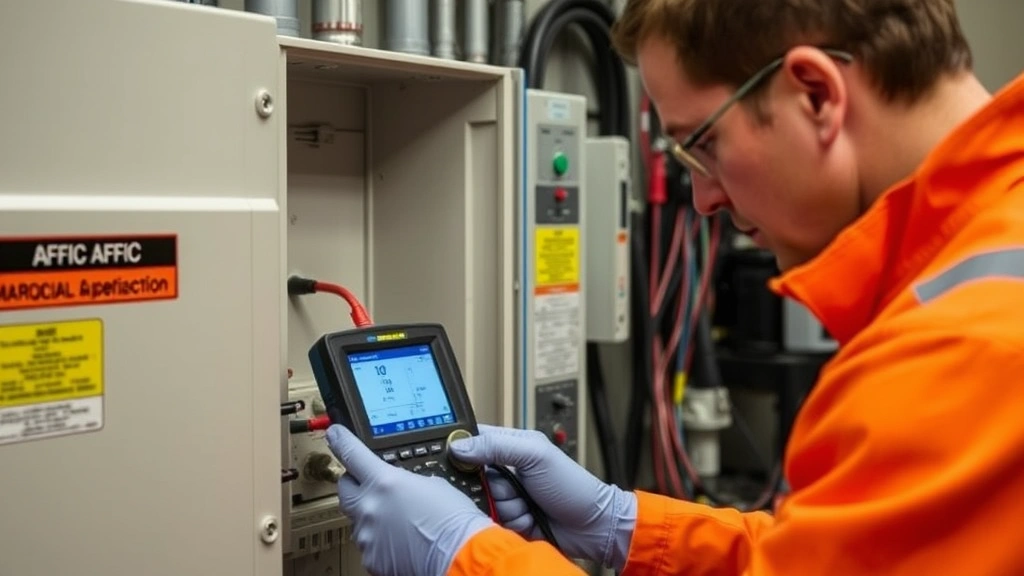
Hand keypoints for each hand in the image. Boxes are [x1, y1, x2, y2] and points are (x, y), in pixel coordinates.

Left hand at [326, 425, 494, 575]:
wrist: (460, 553)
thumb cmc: (452, 519)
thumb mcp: (432, 484)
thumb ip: (404, 481)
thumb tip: (399, 487)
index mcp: (384, 481)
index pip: (351, 454)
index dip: (341, 441)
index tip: (335, 435)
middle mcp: (369, 506)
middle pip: (345, 489)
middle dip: (356, 485)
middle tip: (371, 488)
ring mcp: (368, 534)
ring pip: (358, 519)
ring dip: (372, 516)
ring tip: (400, 522)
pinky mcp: (371, 558)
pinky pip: (369, 544)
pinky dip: (380, 541)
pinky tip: (401, 541)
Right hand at [449, 424, 636, 569]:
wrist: (591, 524)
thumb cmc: (572, 484)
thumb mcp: (535, 455)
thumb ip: (496, 445)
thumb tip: (460, 445)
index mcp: (509, 446)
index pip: (472, 441)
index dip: (462, 451)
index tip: (465, 462)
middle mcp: (505, 470)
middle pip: (474, 477)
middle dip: (495, 487)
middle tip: (516, 487)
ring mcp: (507, 496)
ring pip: (484, 502)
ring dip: (508, 506)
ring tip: (529, 504)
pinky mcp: (509, 519)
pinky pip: (495, 521)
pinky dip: (513, 522)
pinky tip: (531, 518)